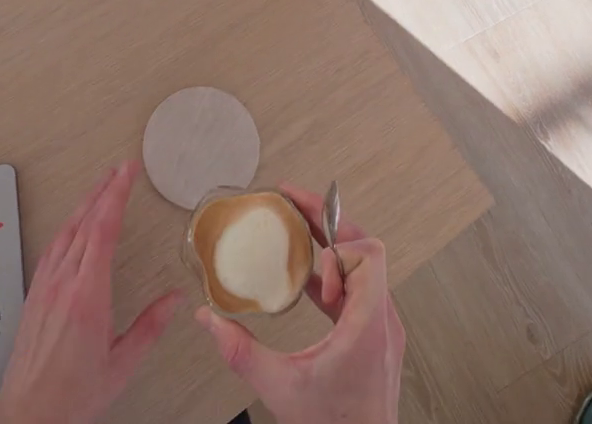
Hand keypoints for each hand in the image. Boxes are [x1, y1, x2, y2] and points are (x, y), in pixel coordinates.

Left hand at [0, 161, 180, 423]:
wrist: (29, 412)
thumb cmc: (72, 395)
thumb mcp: (122, 364)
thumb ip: (149, 328)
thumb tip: (174, 300)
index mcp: (87, 296)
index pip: (102, 230)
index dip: (115, 195)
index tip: (127, 172)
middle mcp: (61, 285)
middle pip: (82, 224)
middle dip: (102, 191)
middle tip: (120, 169)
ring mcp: (43, 288)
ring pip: (63, 234)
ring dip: (83, 206)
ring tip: (100, 189)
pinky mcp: (33, 297)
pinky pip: (51, 250)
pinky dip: (68, 229)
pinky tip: (74, 228)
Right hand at [196, 182, 404, 423]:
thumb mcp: (280, 388)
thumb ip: (240, 352)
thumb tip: (208, 321)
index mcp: (368, 325)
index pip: (371, 254)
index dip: (338, 248)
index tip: (309, 263)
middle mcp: (383, 322)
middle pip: (367, 252)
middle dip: (330, 225)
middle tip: (296, 202)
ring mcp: (383, 331)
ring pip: (366, 272)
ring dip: (332, 254)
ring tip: (298, 235)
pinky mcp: (376, 342)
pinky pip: (359, 295)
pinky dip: (334, 282)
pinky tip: (305, 284)